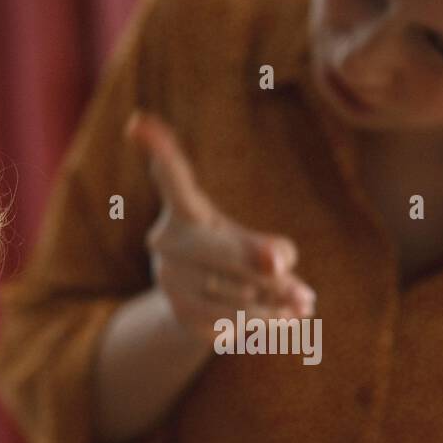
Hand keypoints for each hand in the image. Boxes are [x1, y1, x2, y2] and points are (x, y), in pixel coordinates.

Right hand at [125, 109, 315, 343]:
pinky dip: (267, 319)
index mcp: (186, 211)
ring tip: (304, 302)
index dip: (159, 150)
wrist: (203, 310)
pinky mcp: (180, 313)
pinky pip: (232, 318)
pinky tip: (289, 319)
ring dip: (276, 298)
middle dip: (260, 264)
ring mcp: (169, 279)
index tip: (138, 122)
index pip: (174, 180)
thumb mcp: (254, 243)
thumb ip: (272, 250)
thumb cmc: (236, 261)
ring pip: (233, 289)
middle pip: (218, 250)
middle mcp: (167, 241)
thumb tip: (279, 265)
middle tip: (301, 280)